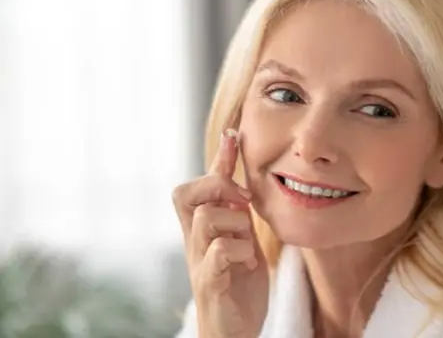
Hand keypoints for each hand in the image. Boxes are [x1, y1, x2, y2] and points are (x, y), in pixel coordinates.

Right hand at [172, 129, 268, 337]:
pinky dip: (240, 251)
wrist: (235, 331)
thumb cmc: (239, 286)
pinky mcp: (209, 283)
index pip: (203, 185)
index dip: (219, 158)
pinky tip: (249, 262)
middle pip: (184, 193)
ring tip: (248, 242)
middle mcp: (195, 242)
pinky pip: (219, 252)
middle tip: (242, 201)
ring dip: (235, 223)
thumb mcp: (244, 242)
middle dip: (216, 185)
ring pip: (205, 218)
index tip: (233, 133)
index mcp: (206, 229)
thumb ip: (239, 217)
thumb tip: (242, 185)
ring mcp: (199, 262)